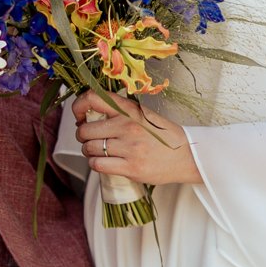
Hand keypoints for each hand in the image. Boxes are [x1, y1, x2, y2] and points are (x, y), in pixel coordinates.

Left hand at [74, 90, 200, 187]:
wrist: (188, 156)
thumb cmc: (164, 136)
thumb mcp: (143, 115)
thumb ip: (120, 111)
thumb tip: (90, 112)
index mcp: (129, 110)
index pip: (92, 98)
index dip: (78, 107)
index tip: (79, 116)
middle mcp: (128, 126)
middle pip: (85, 129)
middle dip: (82, 136)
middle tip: (89, 139)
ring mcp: (129, 148)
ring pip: (89, 148)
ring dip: (89, 151)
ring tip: (99, 151)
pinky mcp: (131, 168)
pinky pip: (98, 164)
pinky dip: (95, 164)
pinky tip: (104, 162)